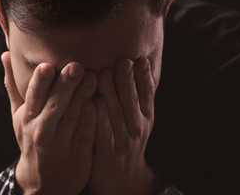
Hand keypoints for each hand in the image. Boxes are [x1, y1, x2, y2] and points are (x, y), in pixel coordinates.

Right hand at [1, 51, 96, 194]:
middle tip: (76, 66)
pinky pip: (85, 135)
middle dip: (65, 85)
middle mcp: (42, 131)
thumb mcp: (18, 115)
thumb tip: (5, 53)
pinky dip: (91, 120)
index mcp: (27, 118)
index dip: (40, 82)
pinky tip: (99, 104)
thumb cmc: (31, 138)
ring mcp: (60, 143)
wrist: (43, 181)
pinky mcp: (78, 154)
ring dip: (82, 97)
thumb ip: (14, 85)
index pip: (34, 96)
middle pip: (55, 105)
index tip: (47, 65)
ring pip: (72, 117)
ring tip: (93, 77)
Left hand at [89, 57, 156, 194]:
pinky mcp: (107, 151)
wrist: (123, 179)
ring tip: (103, 73)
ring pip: (116, 113)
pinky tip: (92, 102)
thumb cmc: (128, 141)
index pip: (148, 95)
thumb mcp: (140, 121)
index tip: (140, 60)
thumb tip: (136, 67)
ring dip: (110, 93)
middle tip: (122, 61)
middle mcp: (137, 128)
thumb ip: (137, 98)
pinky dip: (98, 117)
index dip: (144, 77)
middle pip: (132, 101)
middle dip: (127, 80)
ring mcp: (123, 140)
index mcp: (146, 118)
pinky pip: (102, 132)